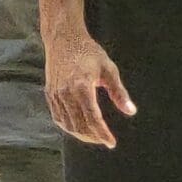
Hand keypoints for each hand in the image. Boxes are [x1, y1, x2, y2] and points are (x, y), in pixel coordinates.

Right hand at [44, 28, 133, 147]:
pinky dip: (68, 126)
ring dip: (81, 134)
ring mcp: (56, 95)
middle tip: (105, 140)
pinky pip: (58, 117)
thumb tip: (131, 111)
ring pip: (67, 124)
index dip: (102, 133)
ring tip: (94, 136)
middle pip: (79, 125)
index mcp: (82, 87)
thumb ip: (119, 92)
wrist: (63, 39)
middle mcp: (66, 93)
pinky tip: (78, 128)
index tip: (111, 142)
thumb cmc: (88, 52)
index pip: (93, 118)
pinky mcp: (50, 94)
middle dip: (93, 136)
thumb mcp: (108, 69)